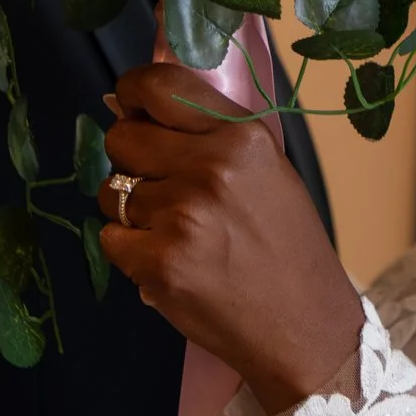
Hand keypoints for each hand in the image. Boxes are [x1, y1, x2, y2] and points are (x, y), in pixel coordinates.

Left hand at [96, 63, 364, 412]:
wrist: (306, 328)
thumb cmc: (288, 249)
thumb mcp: (268, 172)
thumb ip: (209, 136)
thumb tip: (132, 107)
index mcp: (244, 137)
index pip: (159, 87)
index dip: (131, 91)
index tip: (127, 104)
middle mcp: (212, 167)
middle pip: (123, 138)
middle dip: (131, 160)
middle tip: (162, 189)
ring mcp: (183, 216)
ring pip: (112, 190)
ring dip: (131, 211)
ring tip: (175, 233)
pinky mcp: (159, 262)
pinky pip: (110, 237)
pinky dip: (130, 251)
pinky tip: (169, 262)